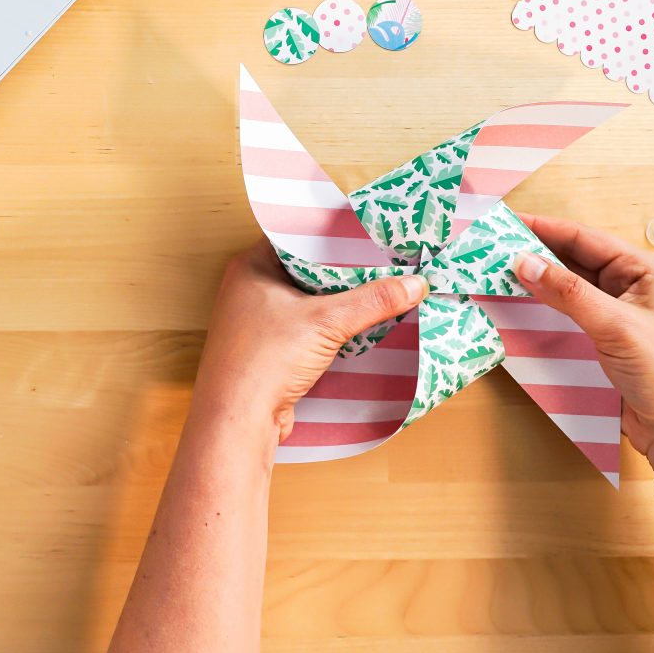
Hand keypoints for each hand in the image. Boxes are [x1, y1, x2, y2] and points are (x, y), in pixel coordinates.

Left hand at [193, 240, 427, 442]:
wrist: (239, 421)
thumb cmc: (265, 361)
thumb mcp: (327, 322)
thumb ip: (373, 301)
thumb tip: (414, 284)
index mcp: (251, 266)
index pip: (299, 236)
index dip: (335, 233)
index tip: (370, 231)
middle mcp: (250, 289)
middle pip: (307, 269)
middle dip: (345, 269)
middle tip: (384, 258)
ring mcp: (258, 321)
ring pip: (308, 300)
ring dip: (339, 300)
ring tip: (379, 288)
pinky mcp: (270, 349)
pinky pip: (307, 326)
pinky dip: (331, 325)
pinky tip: (359, 324)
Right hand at [512, 215, 653, 458]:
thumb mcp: (616, 325)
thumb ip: (569, 293)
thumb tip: (524, 262)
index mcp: (643, 270)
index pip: (585, 238)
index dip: (545, 228)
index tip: (507, 223)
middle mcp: (630, 288)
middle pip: (574, 261)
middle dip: (536, 255)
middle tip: (494, 250)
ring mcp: (617, 317)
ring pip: (569, 291)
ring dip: (538, 284)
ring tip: (498, 276)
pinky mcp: (606, 344)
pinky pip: (569, 318)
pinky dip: (544, 312)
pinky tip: (520, 310)